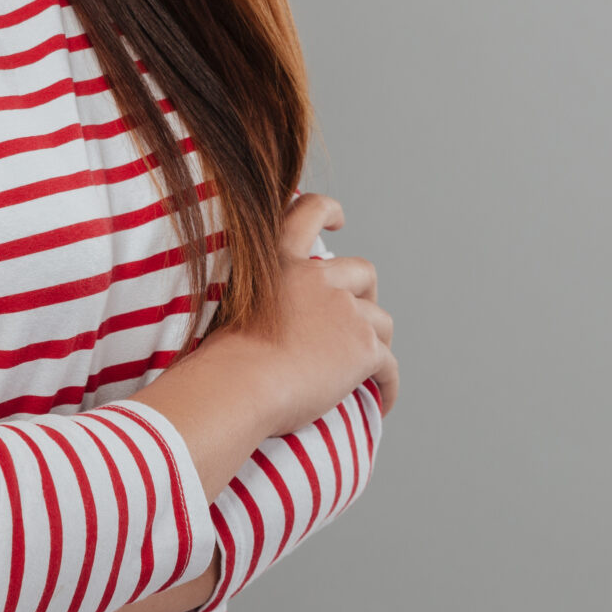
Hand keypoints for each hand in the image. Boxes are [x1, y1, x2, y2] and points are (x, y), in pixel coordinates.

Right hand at [217, 192, 396, 437]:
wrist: (237, 384)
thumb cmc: (223, 359)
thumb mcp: (232, 310)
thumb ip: (260, 304)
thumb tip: (270, 331)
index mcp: (280, 262)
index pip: (308, 212)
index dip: (328, 211)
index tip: (339, 219)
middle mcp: (317, 278)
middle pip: (363, 273)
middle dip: (366, 294)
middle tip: (357, 319)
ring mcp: (346, 311)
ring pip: (381, 321)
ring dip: (378, 341)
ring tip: (370, 367)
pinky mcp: (364, 348)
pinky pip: (388, 366)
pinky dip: (388, 383)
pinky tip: (381, 400)